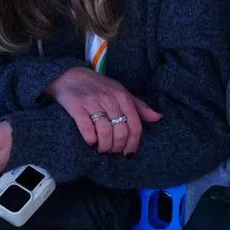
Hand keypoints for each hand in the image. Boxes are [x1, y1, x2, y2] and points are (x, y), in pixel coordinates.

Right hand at [44, 67, 161, 155]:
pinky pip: (87, 128)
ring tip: (102, 150)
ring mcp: (92, 102)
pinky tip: (91, 143)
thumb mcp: (121, 93)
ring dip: (105, 146)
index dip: (133, 143)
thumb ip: (138, 106)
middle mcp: (110, 99)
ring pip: (105, 132)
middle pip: (121, 131)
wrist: (71, 75)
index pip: (135, 125)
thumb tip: (158, 117)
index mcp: (123, 96)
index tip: (129, 154)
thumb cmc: (100, 87)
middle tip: (113, 153)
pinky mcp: (76, 106)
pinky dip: (91, 140)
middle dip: (118, 147)